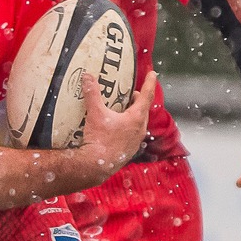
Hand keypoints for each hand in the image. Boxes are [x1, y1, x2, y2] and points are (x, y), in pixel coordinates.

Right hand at [73, 71, 157, 185]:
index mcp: (136, 118)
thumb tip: (88, 77)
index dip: (149, 83)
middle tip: (131, 93)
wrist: (96, 166)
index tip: (153, 74)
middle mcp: (139, 129)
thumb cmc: (99, 140)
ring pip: (137, 122)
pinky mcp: (129, 150)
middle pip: (142, 109)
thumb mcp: (95, 113)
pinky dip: (126, 126)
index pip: (146, 95)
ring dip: (132, 113)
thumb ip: (92, 94)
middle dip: (137, 99)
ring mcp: (135, 141)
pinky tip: (115, 127)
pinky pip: (131, 133)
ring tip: (121, 109)